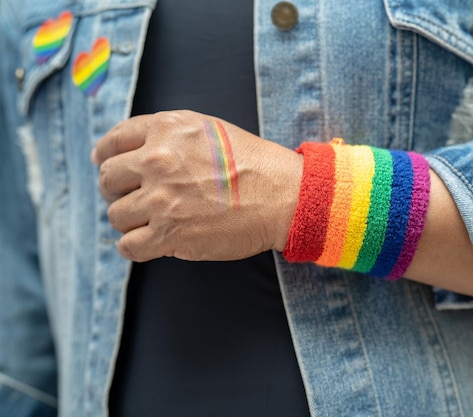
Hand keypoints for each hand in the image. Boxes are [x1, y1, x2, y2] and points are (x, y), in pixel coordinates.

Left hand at [92, 110, 302, 261]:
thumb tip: (130, 152)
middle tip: (136, 198)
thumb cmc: (252, 163)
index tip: (108, 166)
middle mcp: (157, 160)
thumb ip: (167, 134)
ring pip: (115, 215)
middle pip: (107, 179)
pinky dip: (135, 247)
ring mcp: (161, 199)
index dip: (106, 156)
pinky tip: (151, 242)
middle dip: (117, 190)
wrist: (282, 195)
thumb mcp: (207, 128)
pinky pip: (128, 246)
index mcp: (165, 129)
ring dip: (130, 220)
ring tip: (153, 221)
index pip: (113, 141)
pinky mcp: (169, 233)